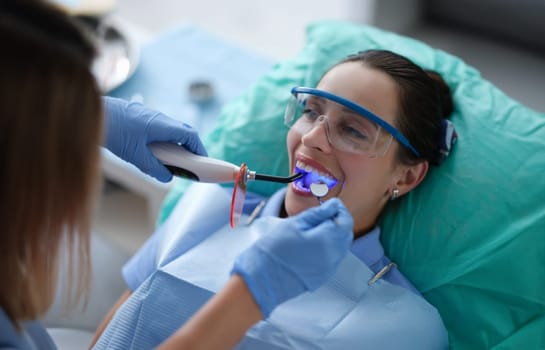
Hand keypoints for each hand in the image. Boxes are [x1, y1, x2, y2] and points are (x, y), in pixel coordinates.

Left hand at [103, 97, 206, 181]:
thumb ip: (154, 168)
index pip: (190, 135)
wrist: (91, 112)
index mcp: (163, 125)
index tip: (203, 162)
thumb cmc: (113, 130)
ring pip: (170, 130)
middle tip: (189, 163)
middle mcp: (159, 118)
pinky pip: (159, 129)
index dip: (199, 149)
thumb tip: (167, 177)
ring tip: (171, 161)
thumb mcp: (135, 156)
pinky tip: (153, 152)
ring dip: (175, 144)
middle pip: (183, 131)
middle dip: (189, 147)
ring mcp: (149, 116)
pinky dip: (163, 141)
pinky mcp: (140, 117)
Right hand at [231, 198, 352, 317]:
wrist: (263, 278)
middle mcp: (334, 256)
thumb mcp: (295, 224)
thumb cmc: (275, 249)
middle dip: (338, 222)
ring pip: (341, 247)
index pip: (346, 220)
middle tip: (323, 215)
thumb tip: (333, 206)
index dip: (340, 210)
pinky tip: (313, 245)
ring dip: (334, 236)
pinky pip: (333, 259)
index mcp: (329, 239)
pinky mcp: (323, 277)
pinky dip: (329, 249)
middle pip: (346, 234)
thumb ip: (318, 214)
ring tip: (315, 230)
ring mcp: (330, 269)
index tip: (331, 205)